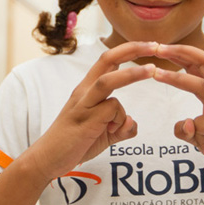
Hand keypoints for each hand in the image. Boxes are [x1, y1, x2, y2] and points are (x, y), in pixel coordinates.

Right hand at [30, 41, 157, 181]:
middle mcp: (85, 91)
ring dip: (132, 73)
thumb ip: (121, 127)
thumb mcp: (104, 134)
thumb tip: (132, 122)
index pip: (109, 60)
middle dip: (133, 49)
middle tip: (156, 45)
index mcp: (88, 89)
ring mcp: (83, 104)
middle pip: (107, 59)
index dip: (129, 50)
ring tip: (152, 70)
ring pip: (108, 80)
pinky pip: (111, 110)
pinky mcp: (85, 119)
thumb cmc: (74, 143)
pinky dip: (120, 119)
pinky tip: (112, 131)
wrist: (47, 159)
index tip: (150, 46)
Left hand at [153, 44, 203, 180]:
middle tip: (158, 48)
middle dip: (181, 52)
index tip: (160, 48)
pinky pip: (203, 124)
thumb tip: (184, 124)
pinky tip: (202, 141)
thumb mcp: (202, 137)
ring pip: (202, 86)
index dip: (181, 53)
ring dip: (177, 78)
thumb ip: (189, 130)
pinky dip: (194, 132)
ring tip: (156, 74)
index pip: (200, 64)